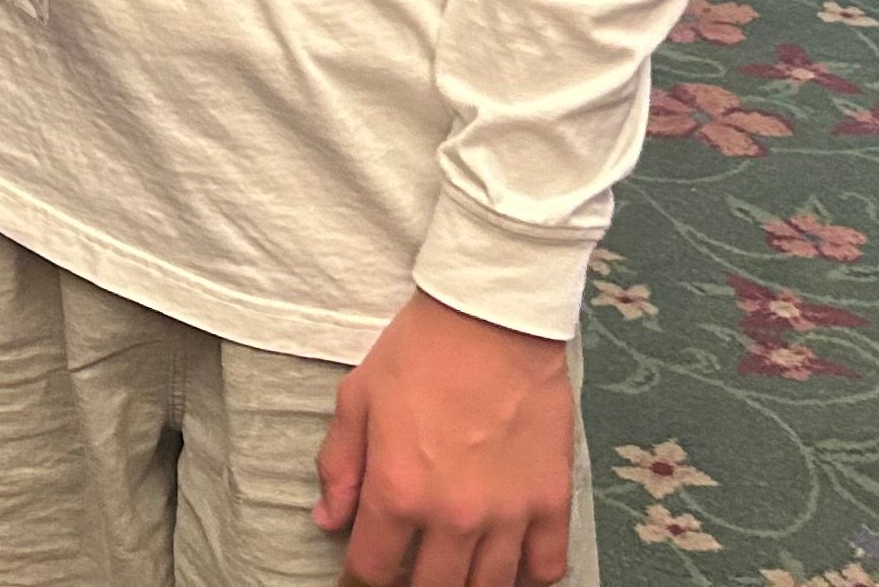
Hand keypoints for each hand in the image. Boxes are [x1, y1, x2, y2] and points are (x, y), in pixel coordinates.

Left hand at [315, 292, 573, 586]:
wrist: (491, 317)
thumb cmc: (418, 351)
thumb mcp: (357, 399)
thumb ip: (339, 466)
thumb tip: (327, 519)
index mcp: (398, 492)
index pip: (372, 570)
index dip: (359, 581)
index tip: (357, 581)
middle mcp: (453, 516)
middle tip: (406, 571)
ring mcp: (508, 514)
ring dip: (466, 585)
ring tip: (453, 568)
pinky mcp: (551, 501)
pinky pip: (546, 567)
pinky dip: (527, 574)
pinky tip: (508, 562)